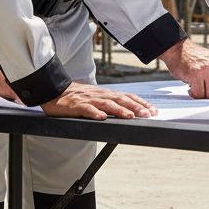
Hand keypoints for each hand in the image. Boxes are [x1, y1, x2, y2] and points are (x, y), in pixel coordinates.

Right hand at [40, 81, 156, 120]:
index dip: (141, 103)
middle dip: (135, 107)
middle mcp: (100, 94)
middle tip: (147, 114)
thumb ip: (110, 103)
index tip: (153, 110)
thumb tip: (129, 111)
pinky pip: (87, 109)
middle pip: (120, 99)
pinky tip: (102, 118)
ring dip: (120, 110)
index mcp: (106, 93)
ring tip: (130, 116)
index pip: (127, 96)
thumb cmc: (77, 96)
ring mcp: (88, 99)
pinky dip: (95, 113)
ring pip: (107, 104)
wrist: (55, 91)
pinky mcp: (76, 105)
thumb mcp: (97, 98)